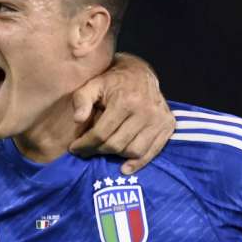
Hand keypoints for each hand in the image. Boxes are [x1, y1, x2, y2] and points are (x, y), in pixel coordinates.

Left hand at [68, 53, 173, 173]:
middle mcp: (145, 111)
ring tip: (103, 151)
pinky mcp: (168, 126)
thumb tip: (77, 119)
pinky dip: (138, 163)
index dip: (85, 144)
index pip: (101, 133)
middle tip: (86, 151)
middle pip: (116, 144)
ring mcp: (159, 119)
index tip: (74, 148)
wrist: (140, 73)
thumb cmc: (111, 81)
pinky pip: (152, 151)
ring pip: (133, 151)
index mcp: (126, 101)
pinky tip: (124, 168)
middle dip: (97, 151)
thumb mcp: (92, 84)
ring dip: (115, 156)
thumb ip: (81, 100)